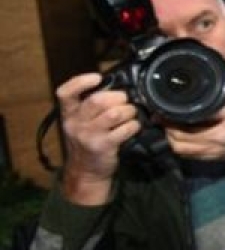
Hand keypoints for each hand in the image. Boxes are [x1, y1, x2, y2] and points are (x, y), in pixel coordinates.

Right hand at [56, 73, 141, 204]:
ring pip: (114, 113)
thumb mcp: (80, 122)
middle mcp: (76, 123)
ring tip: (130, 113)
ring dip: (128, 110)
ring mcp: (89, 135)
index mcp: (69, 113)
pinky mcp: (104, 146)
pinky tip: (133, 127)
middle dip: (118, 96)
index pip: (65, 93)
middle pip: (97, 100)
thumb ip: (90, 106)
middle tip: (125, 101)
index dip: (80, 82)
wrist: (86, 171)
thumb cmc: (87, 141)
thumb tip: (116, 86)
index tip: (97, 77)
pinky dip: (134, 125)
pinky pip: (125, 129)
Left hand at [163, 87, 224, 160]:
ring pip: (181, 150)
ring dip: (172, 139)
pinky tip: (181, 136)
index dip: (170, 121)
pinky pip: (188, 155)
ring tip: (171, 126)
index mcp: (219, 132)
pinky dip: (181, 146)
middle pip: (178, 142)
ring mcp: (211, 154)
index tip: (162, 112)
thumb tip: (201, 79)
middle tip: (163, 117)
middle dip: (168, 129)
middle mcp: (213, 146)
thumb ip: (217, 91)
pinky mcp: (211, 158)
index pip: (184, 130)